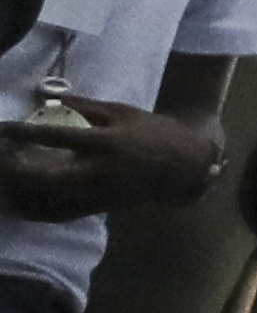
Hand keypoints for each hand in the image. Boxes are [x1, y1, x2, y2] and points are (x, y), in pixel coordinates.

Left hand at [0, 108, 219, 222]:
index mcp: (106, 142)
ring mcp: (94, 195)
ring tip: (1, 179)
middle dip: (10, 170)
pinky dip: (31, 210)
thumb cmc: (153, 133)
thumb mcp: (123, 112)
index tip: (0, 128)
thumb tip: (49, 98)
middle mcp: (97, 172)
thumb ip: (86, 106)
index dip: (23, 131)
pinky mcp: (93, 209)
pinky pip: (54, 214)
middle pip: (41, 176)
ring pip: (44, 199)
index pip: (55, 136)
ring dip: (16, 191)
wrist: (181, 168)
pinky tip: (14, 203)